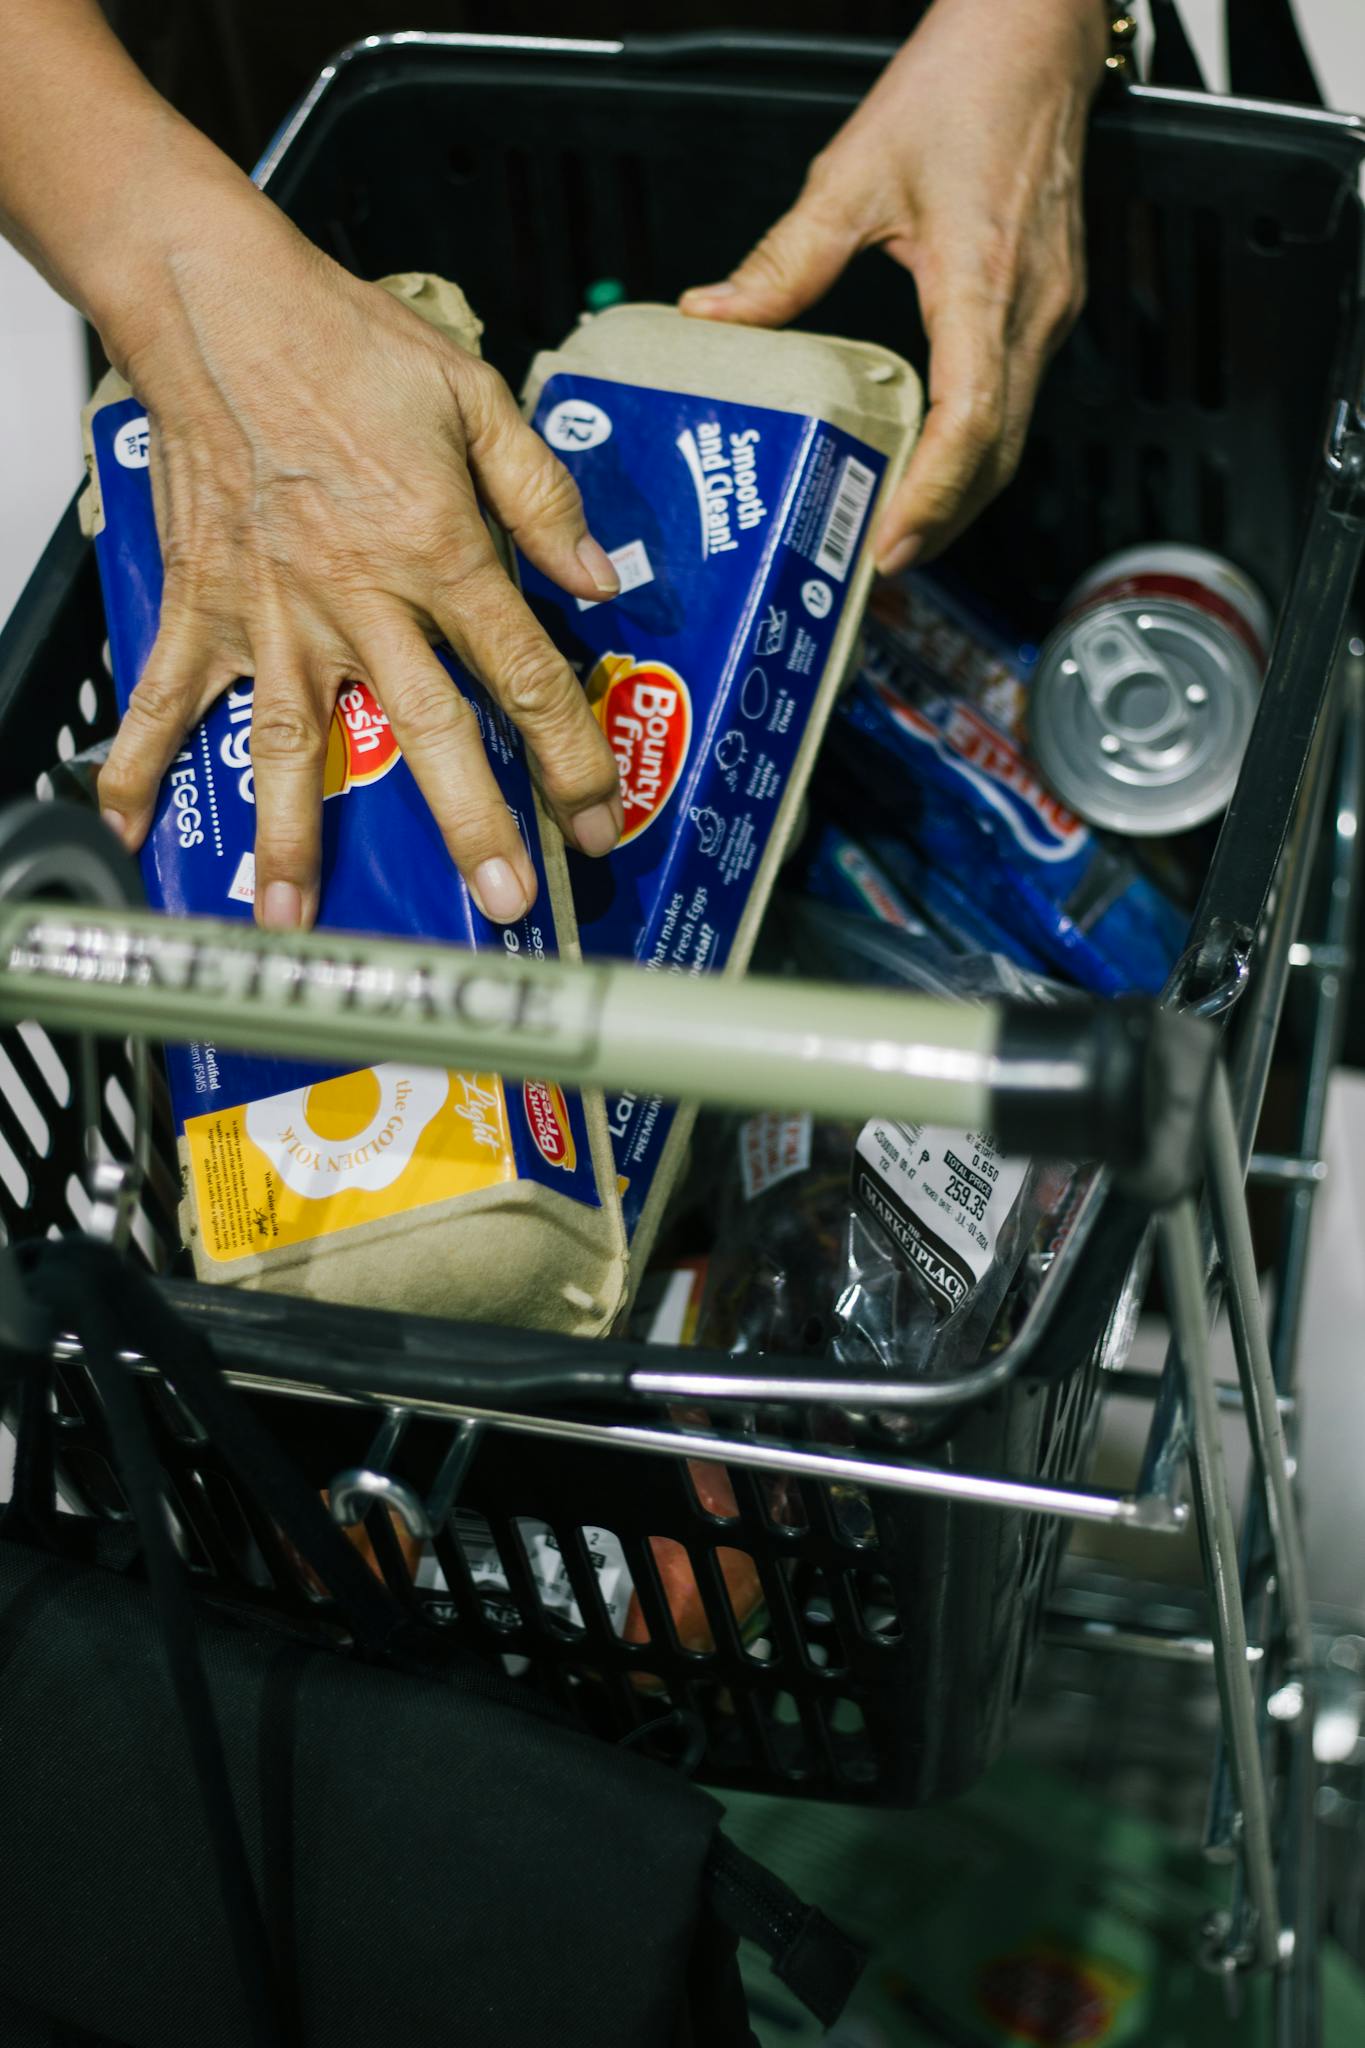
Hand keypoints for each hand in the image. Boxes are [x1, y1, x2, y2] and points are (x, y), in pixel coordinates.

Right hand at [96, 187, 622, 929]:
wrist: (217, 301)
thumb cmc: (343, 340)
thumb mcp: (475, 396)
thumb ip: (542, 494)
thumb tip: (598, 580)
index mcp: (437, 548)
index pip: (521, 673)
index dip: (570, 754)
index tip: (598, 820)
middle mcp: (358, 596)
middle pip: (427, 730)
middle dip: (471, 823)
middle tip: (501, 898)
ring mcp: (272, 610)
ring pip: (293, 743)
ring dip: (292, 837)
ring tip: (295, 920)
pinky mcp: (203, 602)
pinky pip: (170, 694)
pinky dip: (140, 759)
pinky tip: (123, 828)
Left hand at [679, 0, 1106, 569]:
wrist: (1036, 34)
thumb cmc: (961, 86)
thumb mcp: (852, 173)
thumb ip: (785, 260)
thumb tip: (714, 314)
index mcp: (983, 281)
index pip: (972, 420)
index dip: (933, 493)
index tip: (891, 541)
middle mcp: (1030, 309)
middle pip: (999, 452)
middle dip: (942, 518)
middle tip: (880, 561)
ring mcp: (1048, 311)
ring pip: (1014, 435)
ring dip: (961, 493)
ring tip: (900, 532)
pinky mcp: (1047, 304)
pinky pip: (1015, 399)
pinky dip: (974, 449)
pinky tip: (930, 465)